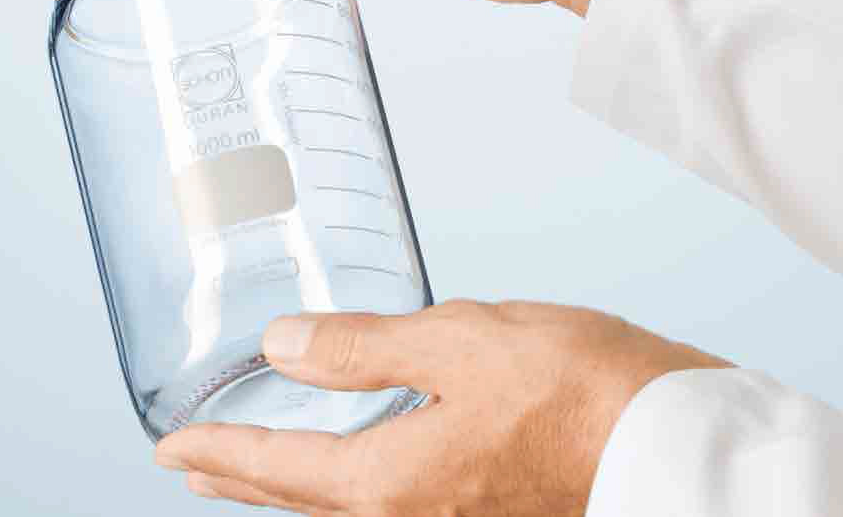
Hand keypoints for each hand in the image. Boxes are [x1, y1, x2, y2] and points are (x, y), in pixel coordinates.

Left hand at [154, 300, 728, 515]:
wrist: (672, 442)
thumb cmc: (577, 389)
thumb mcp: (458, 342)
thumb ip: (363, 348)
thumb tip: (282, 347)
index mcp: (390, 481)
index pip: (277, 471)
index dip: (219, 454)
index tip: (170, 447)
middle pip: (302, 504)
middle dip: (244, 482)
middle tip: (195, 468)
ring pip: (344, 510)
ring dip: (293, 489)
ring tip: (260, 470)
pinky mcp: (485, 509)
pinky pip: (388, 506)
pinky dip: (348, 488)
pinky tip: (359, 464)